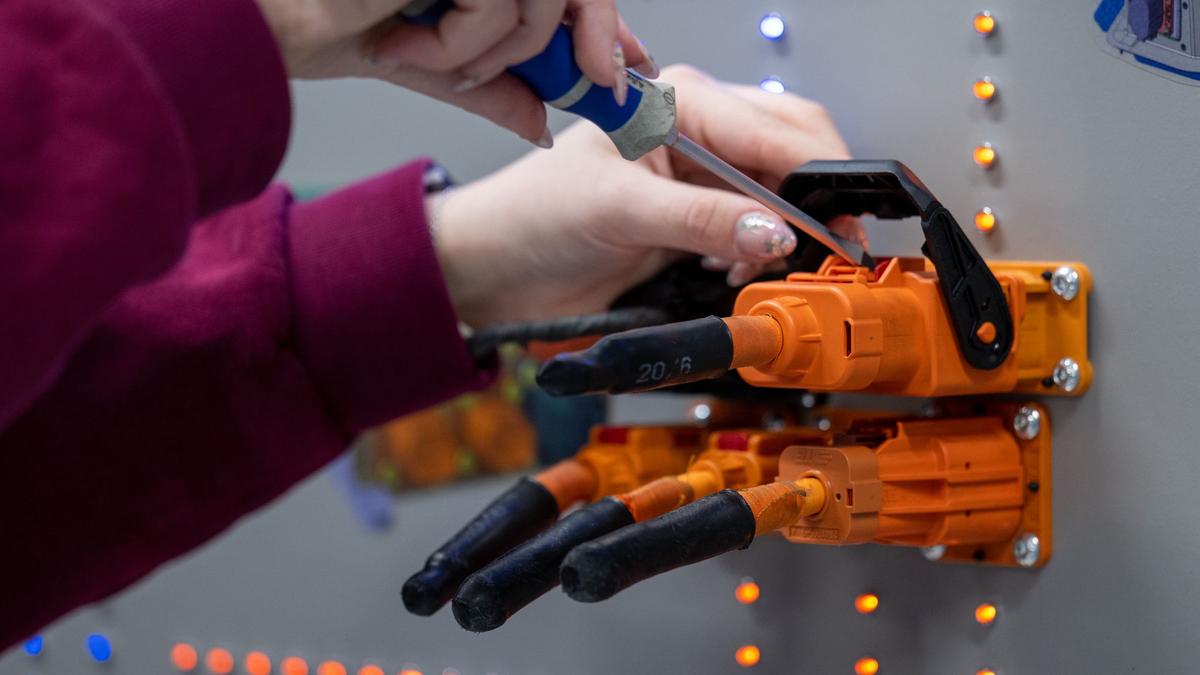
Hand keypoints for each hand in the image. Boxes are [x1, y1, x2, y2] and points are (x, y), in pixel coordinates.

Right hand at [253, 0, 655, 144]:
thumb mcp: (435, 66)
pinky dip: (458, 44)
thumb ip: (495, 88)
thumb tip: (545, 125)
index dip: (604, 21)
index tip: (631, 65)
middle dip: (592, 37)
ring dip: (494, 53)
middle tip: (600, 82)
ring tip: (431, 63)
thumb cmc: (328, 23)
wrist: (264, 19)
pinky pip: (499, 4)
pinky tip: (398, 41)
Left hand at [432, 65, 863, 328]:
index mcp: (680, 104)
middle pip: (794, 152)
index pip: (776, 129)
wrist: (497, 270)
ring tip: (758, 266)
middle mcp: (698, 133)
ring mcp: (700, 179)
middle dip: (816, 201)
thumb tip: (774, 232)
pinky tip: (735, 270)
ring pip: (782, 196)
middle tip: (830, 248)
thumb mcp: (616, 210)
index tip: (840, 226)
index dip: (819, 178)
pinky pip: (755, 232)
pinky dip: (760, 255)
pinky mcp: (697, 221)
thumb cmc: (532, 217)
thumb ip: (699, 219)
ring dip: (785, 235)